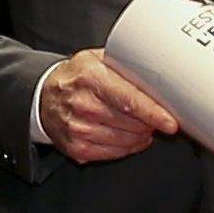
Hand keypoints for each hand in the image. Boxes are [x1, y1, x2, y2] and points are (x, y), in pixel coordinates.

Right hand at [36, 49, 177, 164]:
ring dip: (140, 135)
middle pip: (130, 123)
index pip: (128, 100)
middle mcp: (82, 104)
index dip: (152, 113)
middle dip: (150, 123)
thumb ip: (125, 64)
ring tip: (141, 125)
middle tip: (156, 116)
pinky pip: (114, 153)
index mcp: (91, 77)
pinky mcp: (76, 148)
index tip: (170, 122)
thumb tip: (160, 73)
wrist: (43, 97)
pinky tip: (128, 136)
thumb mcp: (96, 59)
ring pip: (125, 141)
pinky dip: (127, 147)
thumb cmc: (77, 77)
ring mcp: (77, 129)